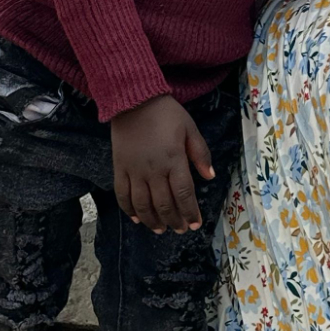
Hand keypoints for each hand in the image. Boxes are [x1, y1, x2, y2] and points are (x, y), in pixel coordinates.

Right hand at [109, 94, 213, 234]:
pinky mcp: (119, 169)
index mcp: (174, 159)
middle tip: (181, 230)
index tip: (195, 224)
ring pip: (143, 205)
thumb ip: (200, 154)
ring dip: (153, 221)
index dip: (190, 212)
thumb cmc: (166, 113)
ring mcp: (134, 171)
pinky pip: (122, 195)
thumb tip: (210, 176)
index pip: (184, 194)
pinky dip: (129, 210)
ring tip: (161, 230)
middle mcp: (154, 170)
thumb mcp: (190, 128)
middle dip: (174, 220)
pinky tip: (137, 219)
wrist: (134, 100)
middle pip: (164, 204)